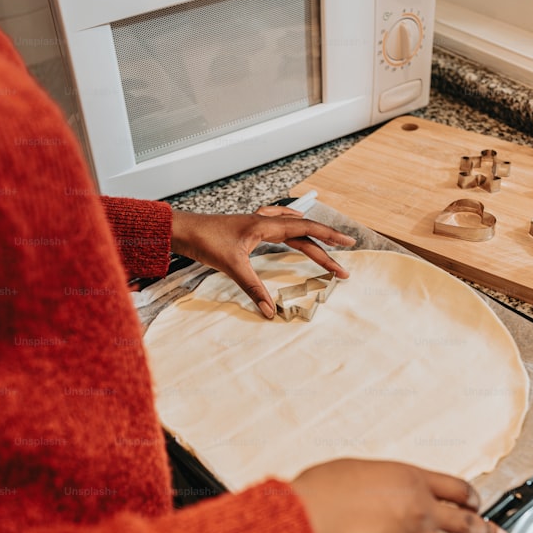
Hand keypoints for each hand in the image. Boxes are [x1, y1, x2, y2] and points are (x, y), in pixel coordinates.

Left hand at [170, 207, 355, 318]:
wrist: (183, 229)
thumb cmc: (205, 240)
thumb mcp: (232, 266)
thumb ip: (253, 288)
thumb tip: (269, 311)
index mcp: (266, 225)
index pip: (306, 229)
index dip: (330, 237)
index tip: (348, 244)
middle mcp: (265, 221)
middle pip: (304, 232)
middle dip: (325, 248)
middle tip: (342, 266)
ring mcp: (257, 224)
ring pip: (293, 229)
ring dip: (311, 239)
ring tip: (328, 248)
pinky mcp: (249, 229)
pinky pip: (279, 227)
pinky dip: (292, 230)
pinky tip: (293, 230)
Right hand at [290, 459, 507, 532]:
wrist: (308, 521)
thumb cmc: (321, 492)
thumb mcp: (355, 468)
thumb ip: (379, 480)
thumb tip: (380, 487)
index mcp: (410, 479)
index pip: (456, 488)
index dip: (470, 497)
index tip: (475, 503)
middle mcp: (421, 511)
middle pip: (466, 521)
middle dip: (486, 529)